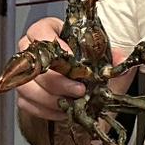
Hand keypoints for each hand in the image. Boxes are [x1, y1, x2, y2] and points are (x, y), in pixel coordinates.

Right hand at [12, 17, 136, 119]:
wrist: (85, 88)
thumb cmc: (89, 66)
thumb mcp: (103, 58)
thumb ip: (111, 57)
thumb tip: (120, 59)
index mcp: (48, 32)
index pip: (40, 33)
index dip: (56, 47)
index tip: (74, 61)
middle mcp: (32, 52)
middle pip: (33, 65)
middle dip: (57, 81)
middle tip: (78, 90)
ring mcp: (25, 74)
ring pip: (26, 87)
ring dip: (50, 99)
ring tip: (71, 104)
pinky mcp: (24, 94)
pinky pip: (27, 104)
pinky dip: (46, 111)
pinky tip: (63, 111)